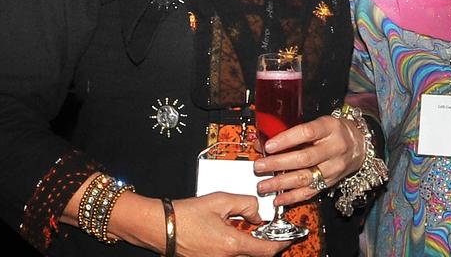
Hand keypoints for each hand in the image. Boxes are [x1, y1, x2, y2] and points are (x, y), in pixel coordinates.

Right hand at [112, 191, 283, 256]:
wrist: (159, 226)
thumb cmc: (185, 214)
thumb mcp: (220, 200)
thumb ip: (245, 204)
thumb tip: (258, 213)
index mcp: (231, 244)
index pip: (267, 249)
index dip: (282, 243)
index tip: (290, 236)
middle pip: (257, 255)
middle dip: (268, 244)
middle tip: (274, 231)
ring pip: (244, 256)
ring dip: (253, 245)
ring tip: (254, 229)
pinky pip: (231, 256)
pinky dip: (239, 247)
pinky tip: (236, 234)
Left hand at [254, 113, 364, 206]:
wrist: (360, 145)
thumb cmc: (334, 132)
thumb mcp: (319, 123)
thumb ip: (293, 132)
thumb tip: (263, 142)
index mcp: (330, 128)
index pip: (307, 133)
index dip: (287, 140)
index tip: (269, 146)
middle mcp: (334, 148)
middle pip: (305, 158)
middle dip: (278, 164)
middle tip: (259, 166)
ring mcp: (333, 168)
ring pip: (305, 178)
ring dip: (281, 183)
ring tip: (263, 185)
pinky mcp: (330, 182)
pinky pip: (310, 192)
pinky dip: (292, 197)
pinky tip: (278, 199)